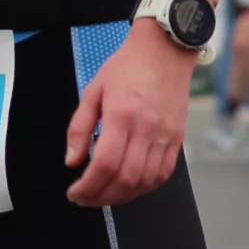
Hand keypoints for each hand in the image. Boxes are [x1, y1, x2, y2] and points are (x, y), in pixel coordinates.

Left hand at [63, 19, 194, 207]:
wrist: (165, 50)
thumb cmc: (128, 66)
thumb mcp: (93, 90)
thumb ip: (79, 127)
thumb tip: (72, 159)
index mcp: (121, 115)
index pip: (104, 163)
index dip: (87, 186)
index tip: (75, 192)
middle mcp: (146, 128)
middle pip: (125, 178)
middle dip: (101, 197)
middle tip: (85, 198)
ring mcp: (165, 135)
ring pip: (145, 181)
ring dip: (122, 196)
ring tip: (104, 195)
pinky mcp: (177, 138)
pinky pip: (163, 173)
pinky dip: (145, 187)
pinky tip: (130, 186)